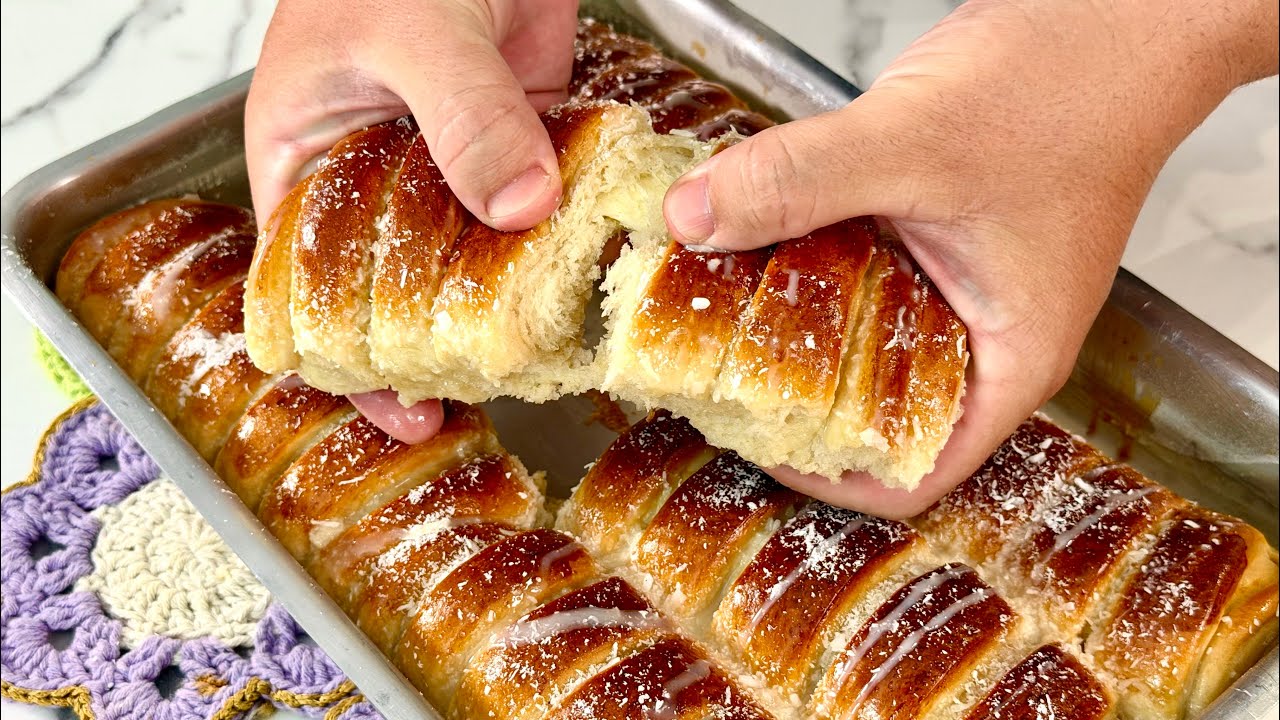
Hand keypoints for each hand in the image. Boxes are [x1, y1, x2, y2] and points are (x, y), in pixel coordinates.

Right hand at [245, 0, 578, 441]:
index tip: (405, 412)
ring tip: (549, 361)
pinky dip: (560, 240)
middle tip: (494, 400)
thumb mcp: (412, 28)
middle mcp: (375, 174)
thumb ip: (463, 116)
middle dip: (439, 350)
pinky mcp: (516, 136)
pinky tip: (590, 281)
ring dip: (510, 303)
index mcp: (307, 158)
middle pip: (397, 291)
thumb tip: (519, 206)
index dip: (348, 365)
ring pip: (475, 256)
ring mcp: (451, 159)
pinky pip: (535, 204)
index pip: (306, 292)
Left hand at [662, 0, 1277, 517]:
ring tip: (717, 307)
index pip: (912, 473)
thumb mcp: (916, 144)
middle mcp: (982, 335)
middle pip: (873, 410)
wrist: (1114, 15)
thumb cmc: (1070, 86)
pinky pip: (860, 272)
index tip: (751, 438)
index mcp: (1007, 361)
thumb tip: (695, 219)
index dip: (827, 476)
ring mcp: (959, 285)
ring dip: (791, 321)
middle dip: (790, 394)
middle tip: (712, 370)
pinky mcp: (936, 235)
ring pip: (860, 336)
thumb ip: (801, 181)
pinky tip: (757, 238)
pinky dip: (809, 260)